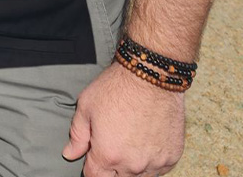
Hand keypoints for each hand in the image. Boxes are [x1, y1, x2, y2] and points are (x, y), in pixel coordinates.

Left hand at [61, 63, 184, 176]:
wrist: (152, 75)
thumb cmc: (117, 88)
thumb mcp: (86, 107)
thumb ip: (78, 135)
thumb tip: (70, 154)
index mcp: (108, 155)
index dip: (92, 166)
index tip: (94, 156)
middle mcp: (132, 165)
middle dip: (111, 168)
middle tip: (114, 145)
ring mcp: (155, 162)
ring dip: (133, 167)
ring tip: (131, 144)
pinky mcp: (172, 156)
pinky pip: (160, 170)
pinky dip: (152, 162)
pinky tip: (147, 145)